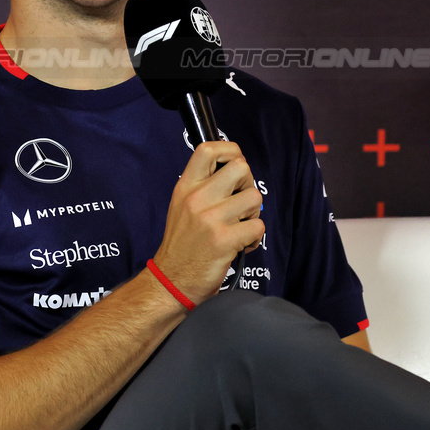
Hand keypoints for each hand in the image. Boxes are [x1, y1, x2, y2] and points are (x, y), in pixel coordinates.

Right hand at [151, 141, 264, 305]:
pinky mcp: (223, 240)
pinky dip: (254, 238)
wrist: (171, 280)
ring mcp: (210, 219)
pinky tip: (241, 244)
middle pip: (241, 168)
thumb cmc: (183, 243)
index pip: (209, 149)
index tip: (235, 166)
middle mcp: (196, 198)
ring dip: (253, 214)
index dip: (231, 151)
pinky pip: (258, 226)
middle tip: (241, 203)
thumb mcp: (182, 205)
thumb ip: (204, 185)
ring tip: (240, 226)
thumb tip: (236, 167)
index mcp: (186, 186)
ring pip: (254, 197)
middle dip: (249, 184)